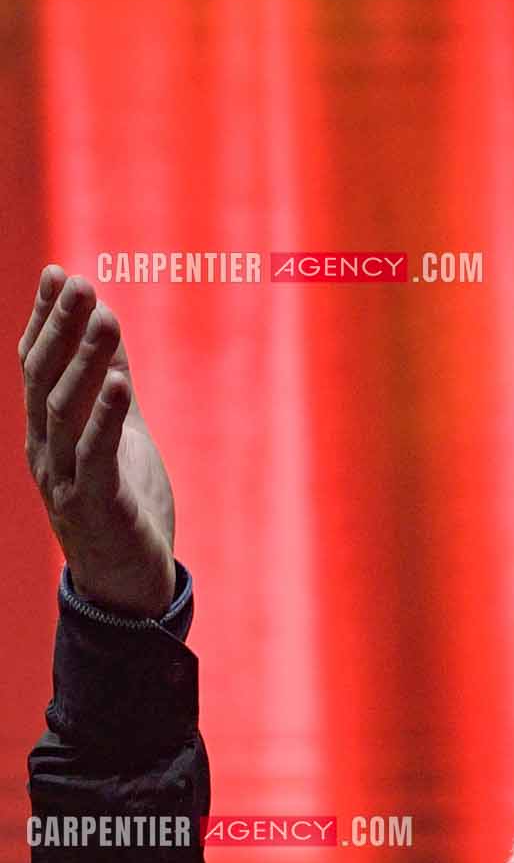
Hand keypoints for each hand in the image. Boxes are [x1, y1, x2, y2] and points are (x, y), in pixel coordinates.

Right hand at [19, 264, 175, 617]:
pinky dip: (106, 418)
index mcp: (45, 434)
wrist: (129, 588)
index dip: (45, 319)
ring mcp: (64, 481)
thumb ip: (111, 384)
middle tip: (79, 283)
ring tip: (106, 318)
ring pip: (65, 411)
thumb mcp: (120, 436)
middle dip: (61, 328)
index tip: (59, 273)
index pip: (35, 366)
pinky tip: (122, 384)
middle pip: (44, 379)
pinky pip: (96, 457)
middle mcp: (45, 453)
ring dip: (87, 361)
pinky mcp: (96, 507)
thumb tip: (109, 322)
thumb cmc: (124, 509)